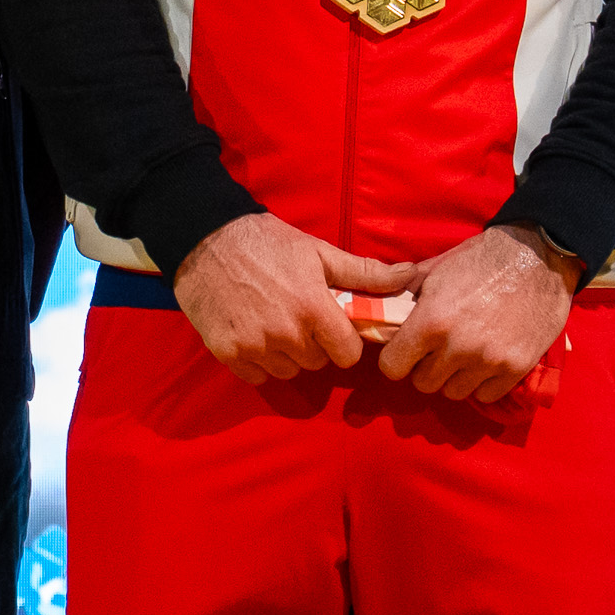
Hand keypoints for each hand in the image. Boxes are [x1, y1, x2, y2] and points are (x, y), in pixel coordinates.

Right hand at [169, 214, 417, 383]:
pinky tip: (254, 333)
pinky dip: (259, 361)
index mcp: (314, 309)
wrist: (205, 238)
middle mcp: (286, 334)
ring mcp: (254, 346)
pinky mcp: (228, 353)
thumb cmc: (268, 242)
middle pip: (317, 362)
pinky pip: (257, 376)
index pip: (347, 355)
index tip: (334, 327)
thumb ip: (365, 272)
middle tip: (300, 317)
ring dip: (287, 355)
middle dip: (315, 344)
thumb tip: (409, 276)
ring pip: (288, 371)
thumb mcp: (319, 252)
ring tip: (276, 324)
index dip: (344, 342)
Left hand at [375, 224, 576, 404]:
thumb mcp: (436, 270)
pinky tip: (486, 361)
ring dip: (455, 377)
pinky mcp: (516, 367)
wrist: (538, 255)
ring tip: (465, 354)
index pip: (392, 366)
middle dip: (426, 368)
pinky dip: (483, 383)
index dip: (395, 360)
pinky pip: (486, 395)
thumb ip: (406, 295)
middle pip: (423, 383)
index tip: (405, 353)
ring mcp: (488, 360)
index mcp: (431, 321)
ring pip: (454, 392)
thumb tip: (384, 310)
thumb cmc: (483, 258)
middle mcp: (457, 347)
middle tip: (438, 350)